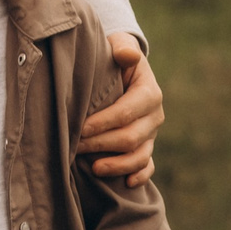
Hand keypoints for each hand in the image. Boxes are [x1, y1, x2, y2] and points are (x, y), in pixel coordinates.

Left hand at [78, 34, 162, 186]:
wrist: (120, 70)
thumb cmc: (113, 58)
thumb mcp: (119, 46)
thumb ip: (123, 48)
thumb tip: (128, 56)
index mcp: (149, 92)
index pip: (128, 111)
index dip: (105, 122)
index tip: (81, 127)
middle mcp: (154, 115)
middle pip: (131, 137)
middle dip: (102, 144)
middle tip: (76, 146)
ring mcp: (151, 134)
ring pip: (139, 156)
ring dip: (117, 165)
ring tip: (93, 168)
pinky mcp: (147, 147)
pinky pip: (148, 167)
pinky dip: (139, 176)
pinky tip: (126, 184)